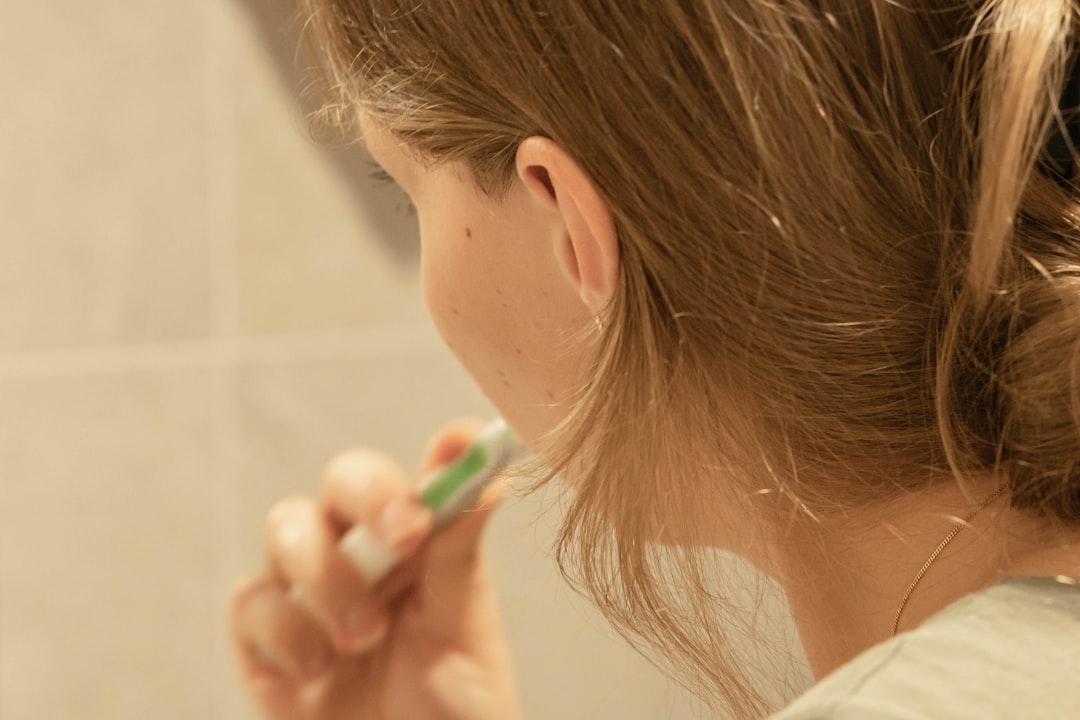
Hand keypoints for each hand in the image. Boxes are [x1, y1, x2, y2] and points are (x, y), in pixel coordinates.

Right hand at [230, 419, 521, 719]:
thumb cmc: (456, 710)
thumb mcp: (466, 628)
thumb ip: (460, 548)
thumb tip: (488, 465)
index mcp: (419, 546)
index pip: (411, 477)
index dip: (423, 464)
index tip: (446, 469)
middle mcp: (362, 557)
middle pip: (341, 482)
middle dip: (368, 498)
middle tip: (407, 535)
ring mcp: (310, 597)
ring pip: (286, 528)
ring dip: (327, 577)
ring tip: (364, 637)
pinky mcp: (266, 645)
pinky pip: (250, 602)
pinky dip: (284, 630)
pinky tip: (318, 671)